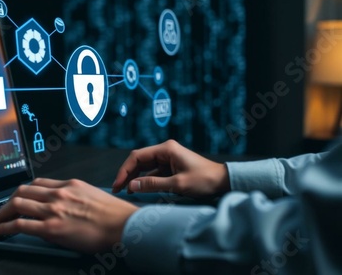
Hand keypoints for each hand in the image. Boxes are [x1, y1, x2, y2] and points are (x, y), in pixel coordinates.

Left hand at [0, 178, 137, 252]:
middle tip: (2, 210)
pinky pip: (20, 224)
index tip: (18, 198)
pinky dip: (4, 227)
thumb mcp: (92, 195)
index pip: (38, 183)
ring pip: (17, 204)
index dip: (24, 191)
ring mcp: (53, 210)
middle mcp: (58, 194)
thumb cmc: (114, 214)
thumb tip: (66, 205)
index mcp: (69, 185)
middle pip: (23, 190)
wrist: (123, 225)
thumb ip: (75, 197)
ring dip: (1, 213)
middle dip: (8, 201)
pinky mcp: (51, 228)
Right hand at [112, 140, 229, 197]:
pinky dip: (145, 181)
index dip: (125, 170)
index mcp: (166, 149)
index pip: (137, 157)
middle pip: (139, 161)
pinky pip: (153, 173)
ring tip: (125, 191)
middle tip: (118, 189)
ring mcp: (168, 158)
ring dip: (135, 178)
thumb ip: (153, 184)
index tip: (118, 184)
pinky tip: (138, 189)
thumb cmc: (204, 180)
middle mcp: (165, 151)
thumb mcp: (177, 184)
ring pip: (144, 167)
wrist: (223, 181)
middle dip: (127, 174)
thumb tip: (131, 186)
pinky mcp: (171, 167)